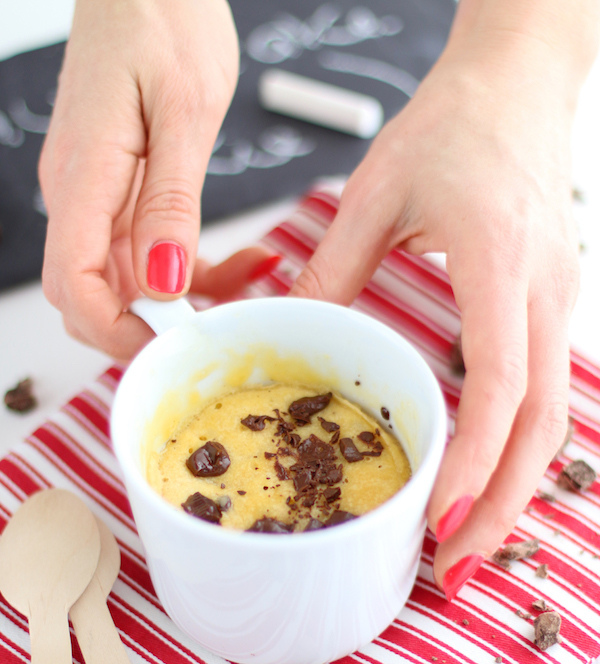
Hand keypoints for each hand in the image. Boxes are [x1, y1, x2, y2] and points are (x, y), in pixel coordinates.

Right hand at [39, 0, 248, 359]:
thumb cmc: (163, 17)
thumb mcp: (184, 111)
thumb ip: (169, 204)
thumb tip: (162, 282)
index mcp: (83, 176)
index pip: (75, 287)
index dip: (117, 332)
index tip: (173, 344)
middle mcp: (77, 193)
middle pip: (91, 296)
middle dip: (148, 327)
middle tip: (215, 327)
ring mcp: (95, 193)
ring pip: (125, 280)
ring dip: (181, 299)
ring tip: (247, 281)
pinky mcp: (118, 189)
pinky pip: (146, 250)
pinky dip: (191, 268)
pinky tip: (242, 260)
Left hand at [290, 29, 584, 596]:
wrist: (517, 88)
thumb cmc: (455, 126)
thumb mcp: (376, 190)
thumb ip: (335, 266)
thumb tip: (296, 329)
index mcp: (499, 263)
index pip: (503, 383)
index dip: (477, 461)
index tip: (440, 518)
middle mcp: (543, 295)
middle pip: (542, 427)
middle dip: (502, 505)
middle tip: (455, 571)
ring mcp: (555, 305)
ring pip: (552, 422)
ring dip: (514, 490)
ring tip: (467, 546)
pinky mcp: (548, 311)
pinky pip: (544, 397)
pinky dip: (516, 452)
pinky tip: (485, 483)